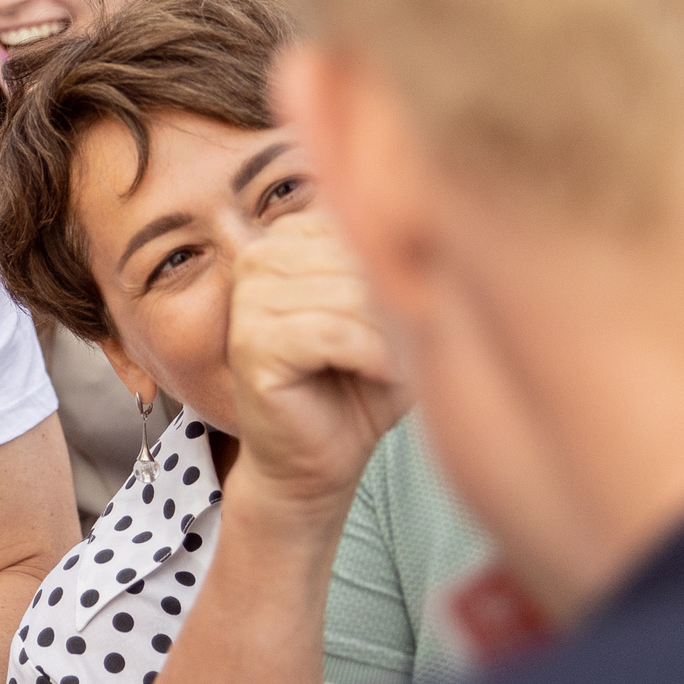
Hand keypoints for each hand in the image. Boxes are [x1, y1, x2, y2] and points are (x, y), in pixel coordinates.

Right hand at [224, 212, 409, 530]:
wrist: (316, 462)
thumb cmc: (361, 388)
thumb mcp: (394, 314)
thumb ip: (404, 266)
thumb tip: (436, 227)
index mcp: (290, 237)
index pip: (366, 220)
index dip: (405, 268)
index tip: (424, 308)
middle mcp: (260, 256)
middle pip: (358, 256)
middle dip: (400, 303)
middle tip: (422, 344)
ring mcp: (247, 299)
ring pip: (349, 295)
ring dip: (392, 335)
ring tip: (407, 363)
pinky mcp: (249, 344)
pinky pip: (332, 333)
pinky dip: (374, 358)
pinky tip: (386, 377)